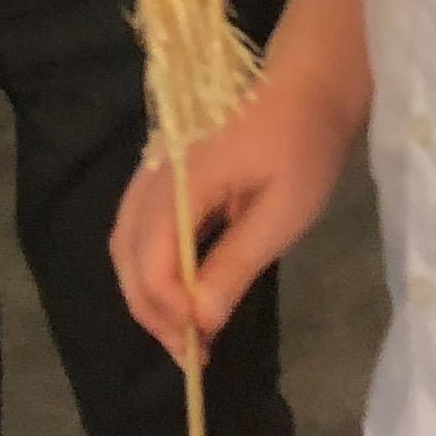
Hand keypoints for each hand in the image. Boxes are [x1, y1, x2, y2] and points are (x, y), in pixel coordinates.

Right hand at [110, 69, 358, 363]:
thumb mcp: (283, 211)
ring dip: (147, 293)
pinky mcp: (166, 174)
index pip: (150, 257)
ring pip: (126, 243)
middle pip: (127, 254)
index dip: (168, 307)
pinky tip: (181, 292)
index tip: (203, 342)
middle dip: (152, 311)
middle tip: (191, 353)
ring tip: (186, 332)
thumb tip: (200, 321)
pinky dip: (150, 268)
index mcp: (184, 178)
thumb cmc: (305, 143)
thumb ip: (236, 264)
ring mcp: (156, 172)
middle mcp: (156, 175)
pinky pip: (139, 229)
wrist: (310, 83)